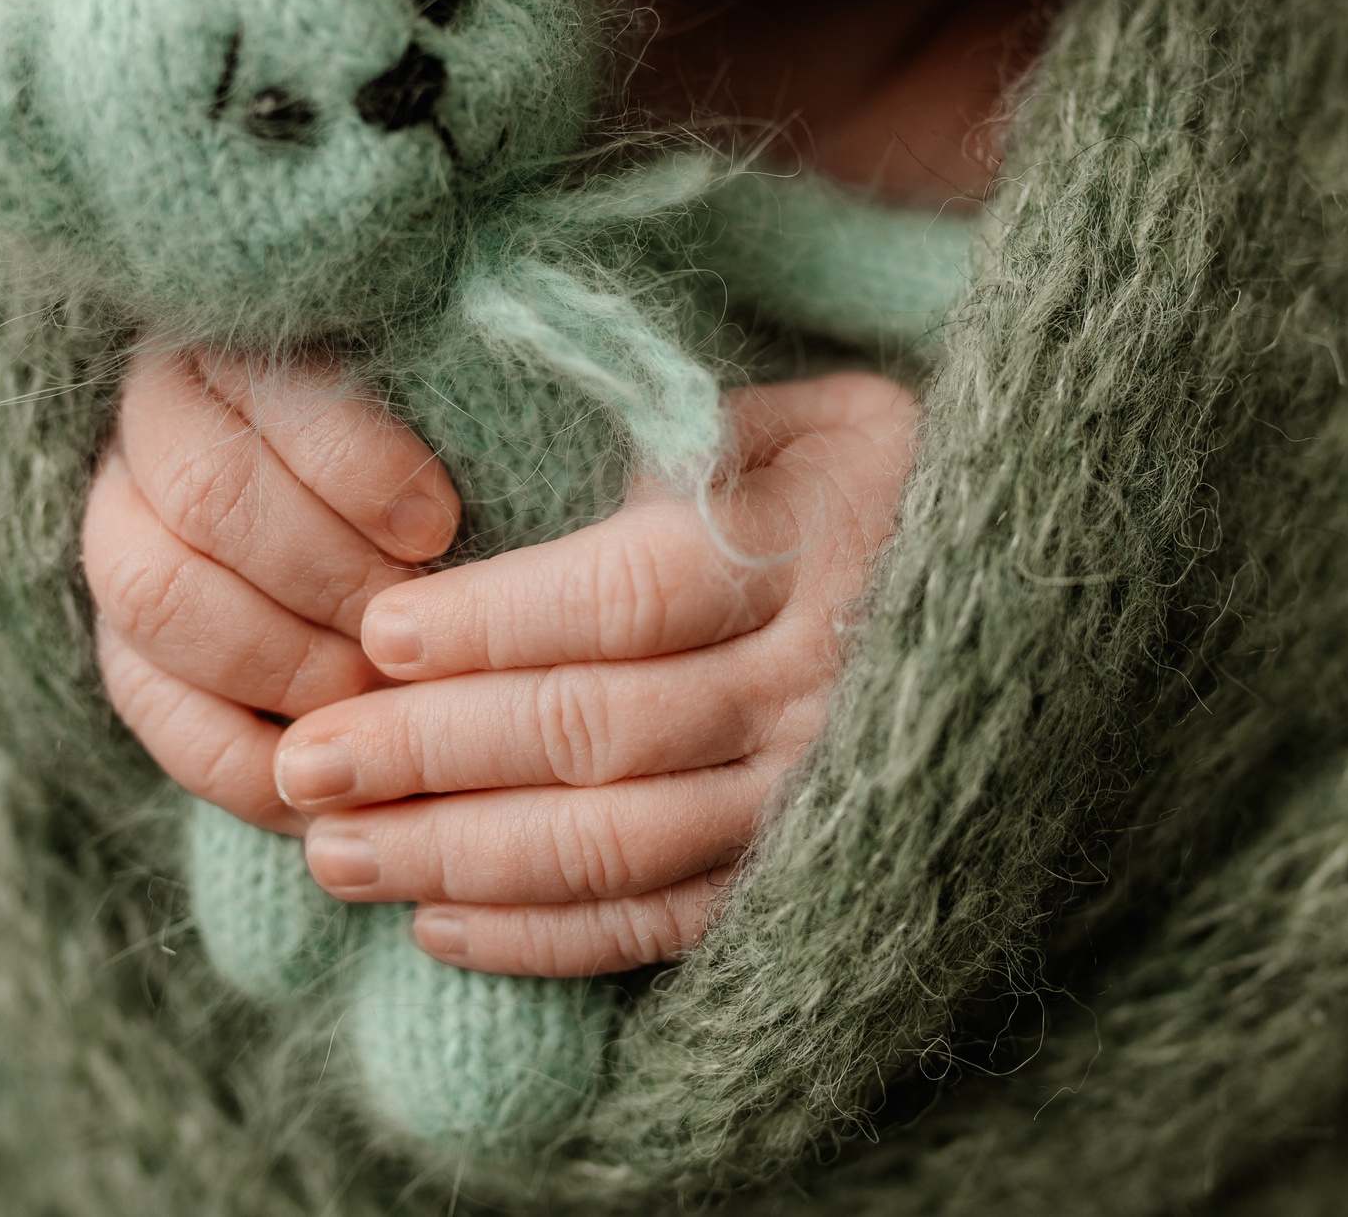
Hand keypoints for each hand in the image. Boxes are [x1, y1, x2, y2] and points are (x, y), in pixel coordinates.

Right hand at [84, 348, 462, 837]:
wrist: (413, 538)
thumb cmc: (466, 455)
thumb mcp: (474, 415)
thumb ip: (476, 421)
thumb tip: (492, 480)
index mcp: (242, 335)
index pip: (272, 387)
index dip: (355, 466)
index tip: (439, 530)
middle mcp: (157, 425)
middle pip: (209, 496)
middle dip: (327, 576)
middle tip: (416, 627)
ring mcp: (122, 536)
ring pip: (159, 597)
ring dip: (285, 661)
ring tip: (383, 696)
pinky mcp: (124, 649)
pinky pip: (157, 713)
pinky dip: (247, 763)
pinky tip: (335, 783)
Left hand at [273, 372, 919, 977]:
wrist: (1040, 586)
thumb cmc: (874, 472)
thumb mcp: (797, 408)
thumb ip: (665, 428)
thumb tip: (492, 460)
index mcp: (811, 539)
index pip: (626, 596)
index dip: (495, 623)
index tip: (375, 636)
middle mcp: (822, 677)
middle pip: (601, 730)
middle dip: (434, 752)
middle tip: (306, 763)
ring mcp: (820, 789)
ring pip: (620, 843)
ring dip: (463, 856)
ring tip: (333, 852)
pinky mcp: (812, 873)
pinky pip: (667, 923)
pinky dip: (548, 938)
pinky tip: (437, 927)